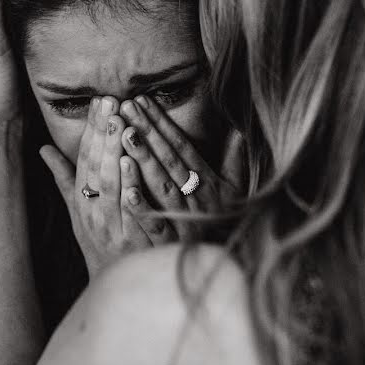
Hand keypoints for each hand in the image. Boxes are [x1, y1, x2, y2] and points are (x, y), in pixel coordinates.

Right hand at [40, 97, 176, 278]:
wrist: (114, 287)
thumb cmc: (98, 245)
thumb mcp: (78, 212)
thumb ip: (64, 178)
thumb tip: (43, 148)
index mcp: (82, 201)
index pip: (84, 158)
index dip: (91, 129)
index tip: (99, 101)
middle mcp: (93, 211)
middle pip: (96, 166)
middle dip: (103, 132)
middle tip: (111, 100)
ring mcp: (112, 226)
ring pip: (111, 183)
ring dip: (115, 152)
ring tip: (122, 122)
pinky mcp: (133, 240)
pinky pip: (130, 210)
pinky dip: (130, 186)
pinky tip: (132, 164)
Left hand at [119, 96, 244, 239]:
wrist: (224, 263)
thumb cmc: (222, 223)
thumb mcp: (233, 192)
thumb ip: (234, 162)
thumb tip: (240, 132)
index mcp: (206, 182)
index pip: (180, 146)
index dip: (161, 123)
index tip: (142, 101)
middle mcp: (196, 196)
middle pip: (169, 159)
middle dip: (148, 131)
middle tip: (126, 107)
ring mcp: (185, 218)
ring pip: (162, 185)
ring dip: (144, 159)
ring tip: (124, 134)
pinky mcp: (174, 241)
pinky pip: (157, 222)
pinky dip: (142, 206)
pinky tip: (126, 190)